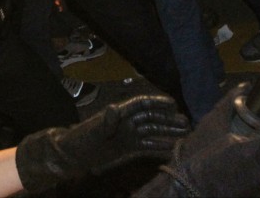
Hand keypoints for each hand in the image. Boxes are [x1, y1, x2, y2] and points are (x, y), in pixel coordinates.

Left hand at [15, 95, 189, 192]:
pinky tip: (173, 149)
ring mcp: (129, 135)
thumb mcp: (92, 131)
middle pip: (152, 118)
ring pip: (153, 132)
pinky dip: (161, 147)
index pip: (142, 104)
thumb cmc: (80, 140)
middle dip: (169, 120)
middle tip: (187, 122)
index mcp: (119, 113)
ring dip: (169, 133)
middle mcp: (127, 122)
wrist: (72, 156)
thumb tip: (114, 108)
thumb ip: (106, 122)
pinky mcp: (129, 148)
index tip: (173, 104)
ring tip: (186, 134)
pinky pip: (148, 147)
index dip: (157, 102)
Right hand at [135, 83, 259, 197]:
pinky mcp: (253, 193)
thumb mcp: (209, 126)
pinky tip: (232, 164)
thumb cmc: (195, 159)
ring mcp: (258, 184)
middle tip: (252, 123)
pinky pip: (255, 172)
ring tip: (233, 147)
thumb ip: (229, 104)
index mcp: (251, 150)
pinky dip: (248, 165)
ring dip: (255, 149)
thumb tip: (245, 87)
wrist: (186, 192)